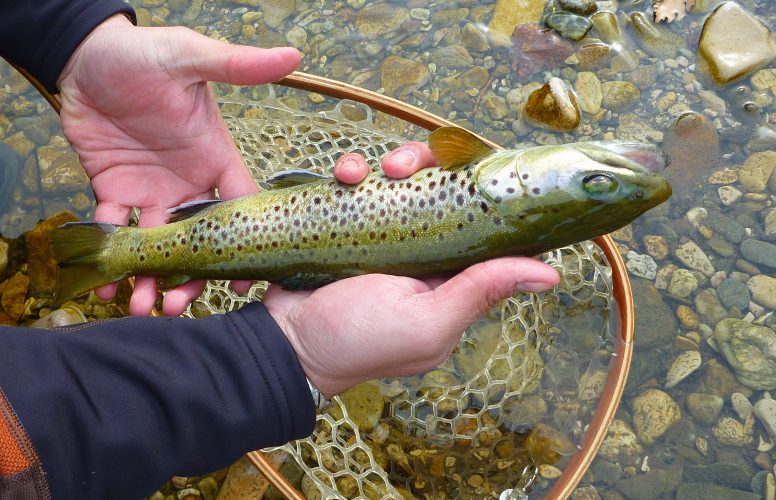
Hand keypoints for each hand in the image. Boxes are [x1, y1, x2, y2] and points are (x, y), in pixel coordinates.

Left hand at [56, 14, 300, 314]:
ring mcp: (152, 191)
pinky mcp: (114, 191)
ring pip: (157, 246)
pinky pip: (113, 233)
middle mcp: (187, 181)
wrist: (83, 55)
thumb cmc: (142, 53)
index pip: (239, 207)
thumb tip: (292, 54)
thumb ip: (236, 65)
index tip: (243, 282)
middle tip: (177, 305)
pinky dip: (108, 259)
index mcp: (213, 157)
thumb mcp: (189, 57)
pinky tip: (104, 287)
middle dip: (190, 276)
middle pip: (197, 241)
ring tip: (140, 306)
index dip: (244, 246)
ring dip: (150, 278)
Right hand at [262, 153, 560, 396]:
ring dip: (385, 163)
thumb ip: (481, 291)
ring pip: (401, 178)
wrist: (284, 343)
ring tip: (359, 173)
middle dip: (426, 164)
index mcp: (452, 278)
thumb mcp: (426, 323)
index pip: (483, 221)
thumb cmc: (358, 343)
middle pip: (442, 187)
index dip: (481, 185)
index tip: (473, 162)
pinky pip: (360, 184)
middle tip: (401, 167)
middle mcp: (423, 252)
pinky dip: (351, 172)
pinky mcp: (349, 224)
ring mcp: (384, 235)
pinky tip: (342, 177)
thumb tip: (550, 274)